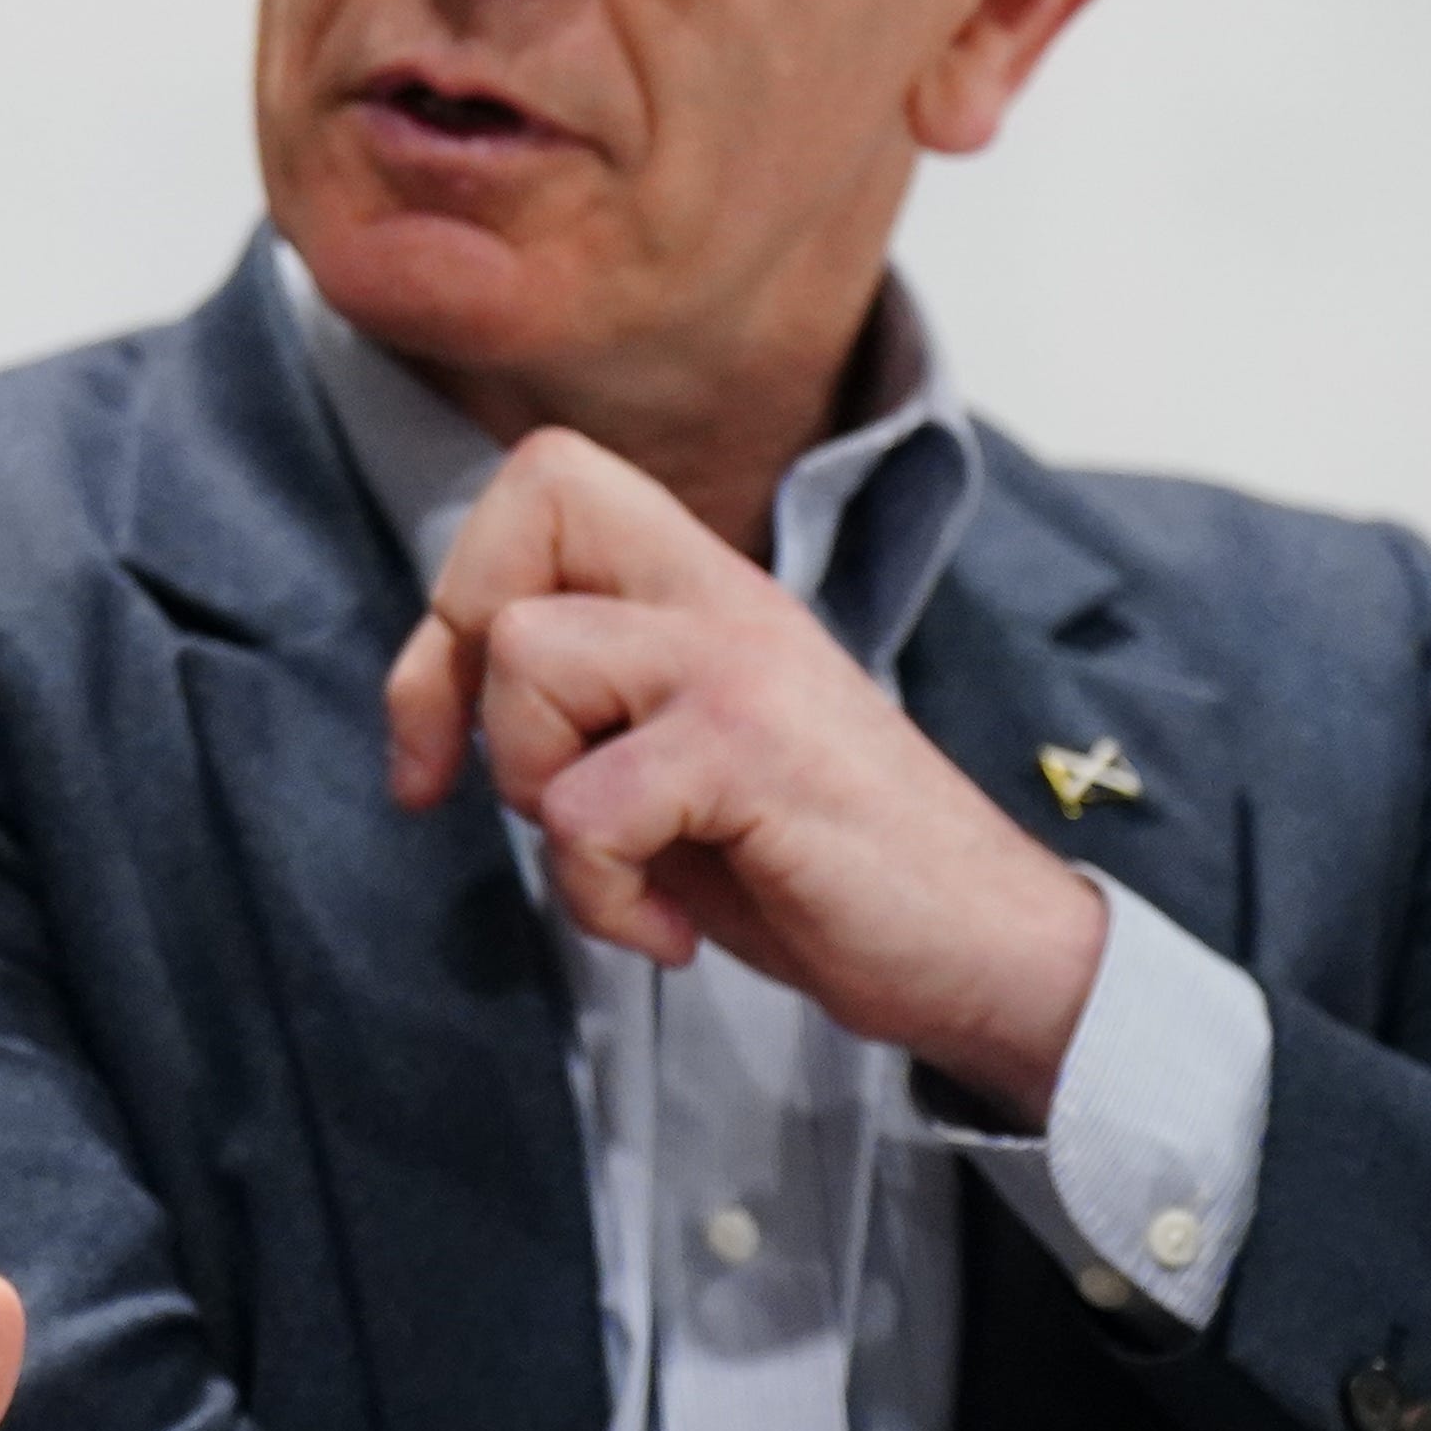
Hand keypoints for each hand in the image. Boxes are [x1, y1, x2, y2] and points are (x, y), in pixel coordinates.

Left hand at [384, 429, 1108, 1118]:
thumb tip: (445, 695)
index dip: (457, 591)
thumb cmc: (824, 868)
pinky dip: (600, 898)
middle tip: (507, 781)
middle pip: (533, 501)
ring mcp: (738, 666)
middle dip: (462, 657)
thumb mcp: (684, 758)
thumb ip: (592, 702)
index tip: (447, 728)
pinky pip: (580, 810)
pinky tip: (667, 930)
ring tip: (627, 860)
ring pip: (528, 655)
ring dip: (538, 795)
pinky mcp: (749, 752)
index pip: (549, 481)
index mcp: (705, 590)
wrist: (984, 950)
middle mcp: (723, 600)